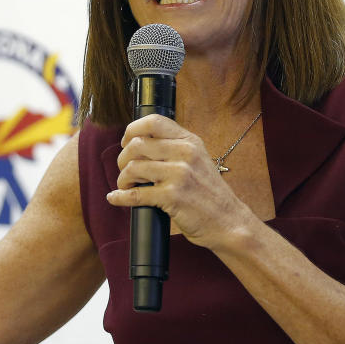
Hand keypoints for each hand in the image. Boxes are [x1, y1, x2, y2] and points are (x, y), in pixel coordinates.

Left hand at [106, 114, 252, 249]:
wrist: (228, 222)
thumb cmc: (208, 194)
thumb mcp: (198, 160)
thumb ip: (175, 147)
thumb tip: (139, 142)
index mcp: (190, 141)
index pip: (153, 122)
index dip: (131, 130)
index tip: (125, 143)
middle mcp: (185, 153)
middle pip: (137, 144)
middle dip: (123, 159)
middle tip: (125, 172)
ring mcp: (179, 174)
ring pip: (133, 167)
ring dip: (123, 179)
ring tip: (126, 186)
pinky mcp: (172, 196)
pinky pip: (135, 194)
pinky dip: (120, 197)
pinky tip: (116, 198)